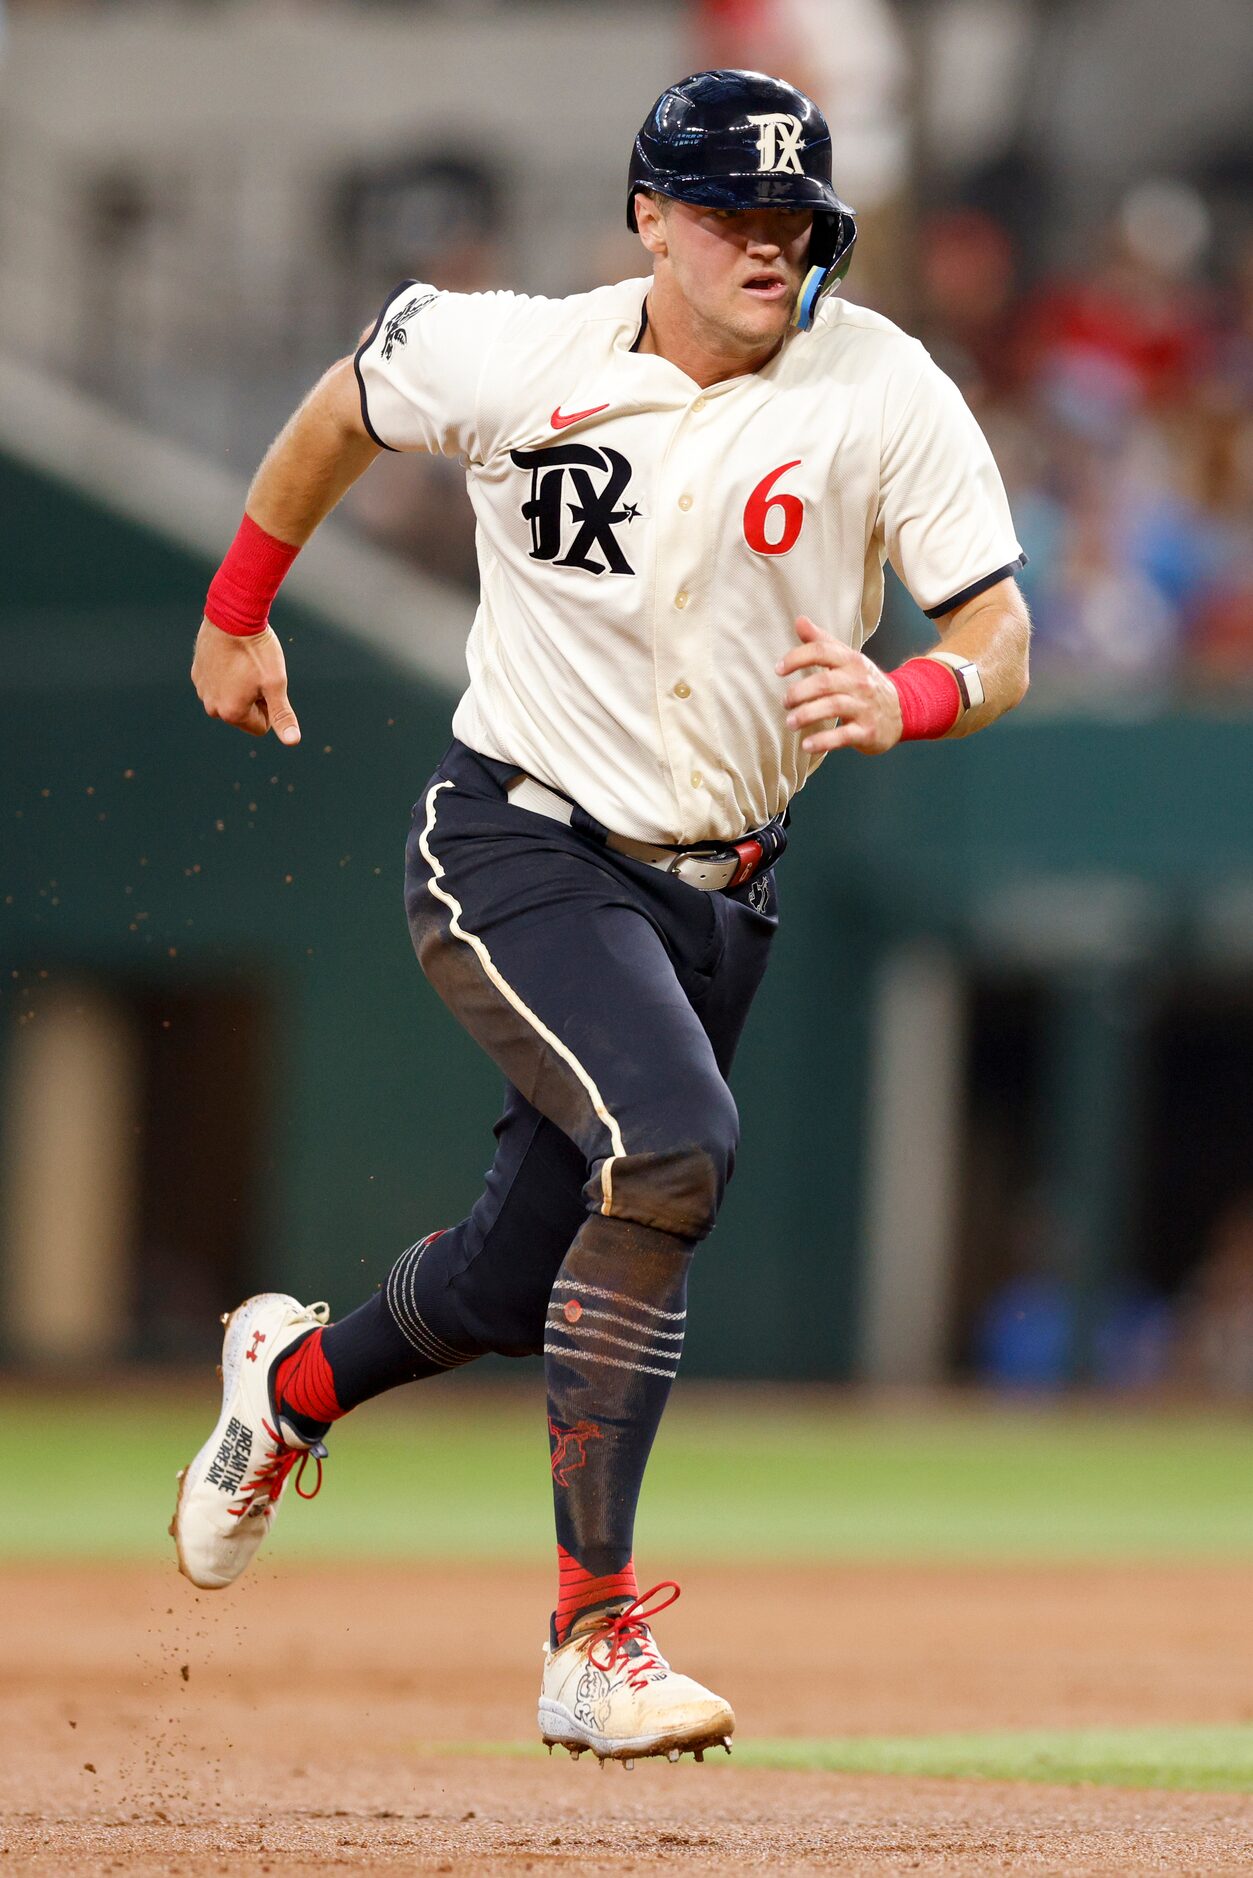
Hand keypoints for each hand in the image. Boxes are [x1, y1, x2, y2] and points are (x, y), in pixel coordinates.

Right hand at [191, 619, 300, 744]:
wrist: (232, 617)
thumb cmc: (257, 651)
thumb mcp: (275, 684)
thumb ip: (282, 715)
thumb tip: (292, 741)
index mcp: (231, 713)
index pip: (262, 726)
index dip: (270, 706)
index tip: (267, 684)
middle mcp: (212, 707)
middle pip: (244, 714)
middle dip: (254, 698)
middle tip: (255, 672)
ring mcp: (202, 690)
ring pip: (231, 698)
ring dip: (240, 686)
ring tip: (243, 663)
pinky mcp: (198, 674)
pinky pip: (218, 683)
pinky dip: (227, 674)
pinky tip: (231, 656)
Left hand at [776, 614, 901, 754]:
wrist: (901, 710)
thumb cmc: (864, 683)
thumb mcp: (847, 659)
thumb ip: (822, 641)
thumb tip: (799, 620)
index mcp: (851, 661)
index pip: (822, 651)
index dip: (797, 658)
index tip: (778, 670)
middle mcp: (859, 682)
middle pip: (824, 682)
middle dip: (799, 692)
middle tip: (785, 702)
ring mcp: (864, 707)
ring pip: (833, 707)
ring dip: (806, 715)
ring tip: (790, 722)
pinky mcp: (867, 731)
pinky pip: (843, 736)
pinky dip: (823, 741)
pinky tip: (807, 745)